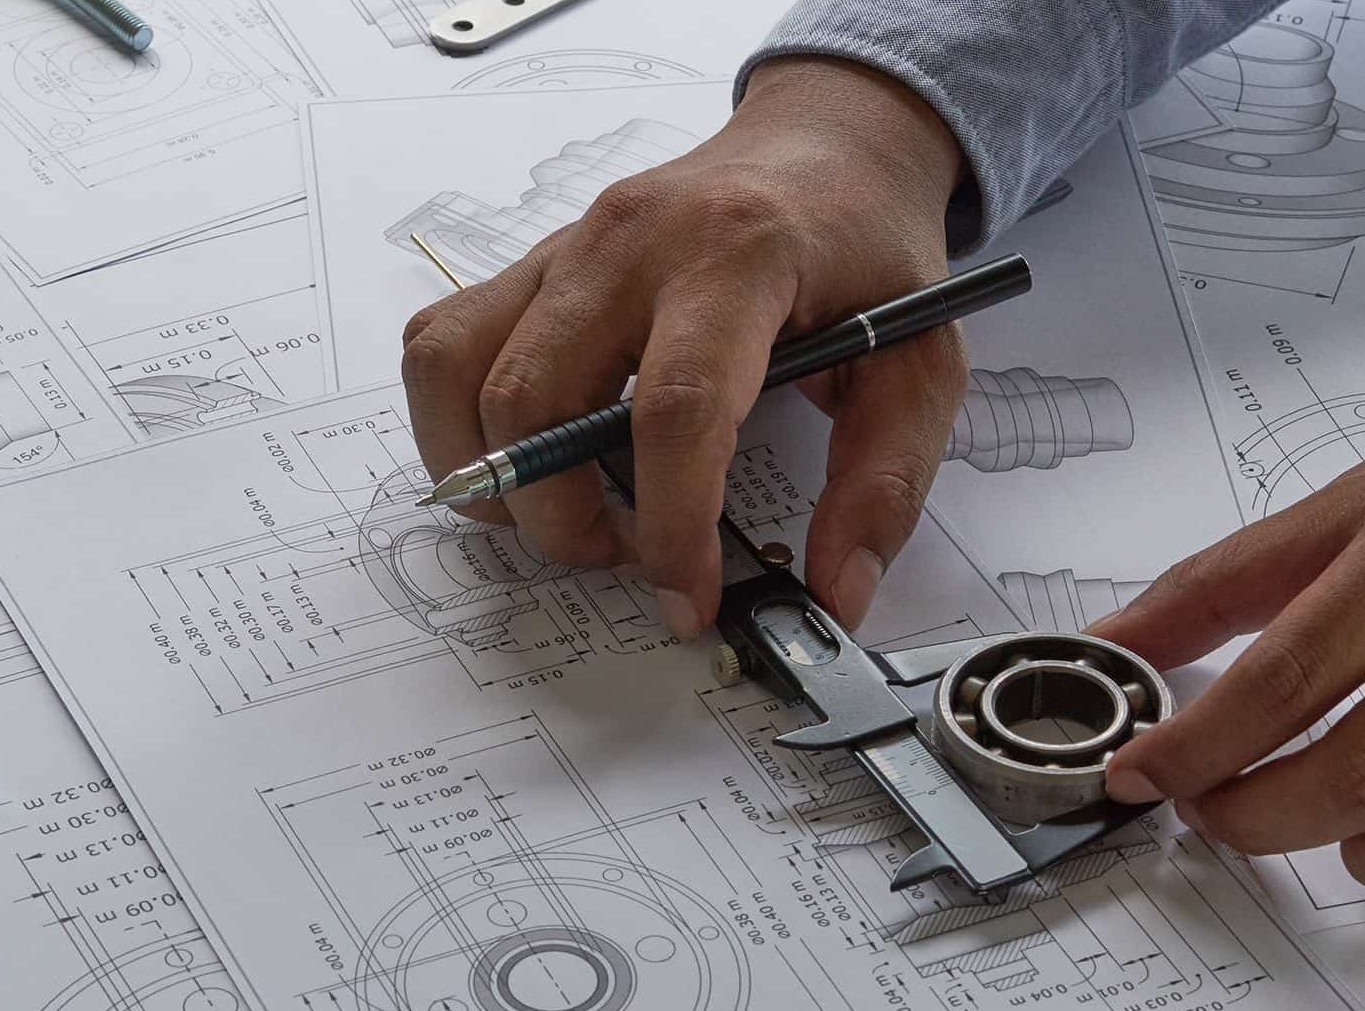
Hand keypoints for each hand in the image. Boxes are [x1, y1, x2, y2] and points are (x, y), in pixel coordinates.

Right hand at [400, 57, 966, 635]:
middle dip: (563, 519)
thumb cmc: (868, 252)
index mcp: (739, 254)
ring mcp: (565, 245)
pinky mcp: (530, 262)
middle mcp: (631, 239)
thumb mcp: (922, 361)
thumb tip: (835, 595)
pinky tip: (524, 458)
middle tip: (626, 557)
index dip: (671, 522)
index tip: (689, 596)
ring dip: (491, 478)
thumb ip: (885, 483)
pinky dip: (456, 421)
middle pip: (537, 399)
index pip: (674, 405)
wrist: (825, 148)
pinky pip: (441, 344)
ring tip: (564, 516)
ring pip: (458, 372)